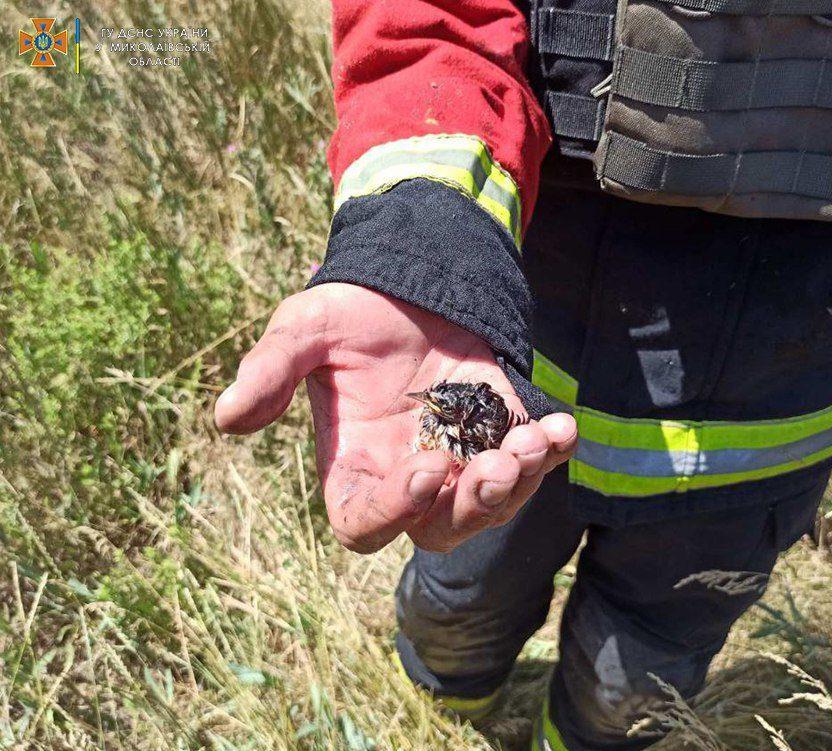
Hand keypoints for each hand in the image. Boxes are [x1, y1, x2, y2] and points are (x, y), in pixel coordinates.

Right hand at [215, 283, 576, 552]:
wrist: (410, 279)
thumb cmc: (351, 310)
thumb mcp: (305, 329)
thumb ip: (271, 371)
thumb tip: (225, 417)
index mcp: (354, 466)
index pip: (364, 523)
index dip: (392, 512)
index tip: (425, 469)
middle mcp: (408, 475)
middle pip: (441, 530)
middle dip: (473, 507)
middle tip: (494, 465)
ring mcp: (460, 457)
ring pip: (493, 504)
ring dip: (518, 482)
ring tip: (534, 440)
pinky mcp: (502, 429)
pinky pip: (533, 460)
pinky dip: (551, 450)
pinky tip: (562, 428)